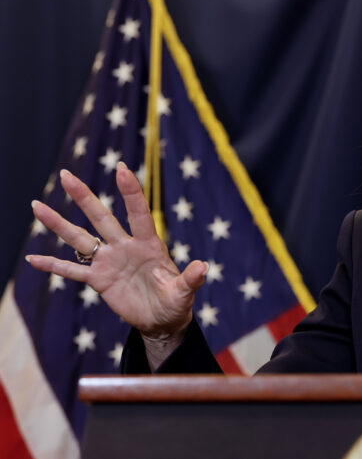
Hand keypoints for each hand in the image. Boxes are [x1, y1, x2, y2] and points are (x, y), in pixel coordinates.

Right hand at [25, 163, 205, 346]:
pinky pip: (71, 271)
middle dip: (83, 197)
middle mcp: (125, 247)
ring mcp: (109, 262)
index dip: (130, 192)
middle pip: (101, 218)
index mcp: (149, 245)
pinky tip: (32, 259)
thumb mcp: (184, 293)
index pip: (138, 214)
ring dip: (58, 224)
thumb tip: (203, 267)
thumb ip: (191, 280)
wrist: (162, 321)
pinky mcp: (98, 281)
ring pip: (79, 239)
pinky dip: (53, 266)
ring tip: (36, 206)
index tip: (121, 167)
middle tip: (65, 175)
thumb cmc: (176, 303)